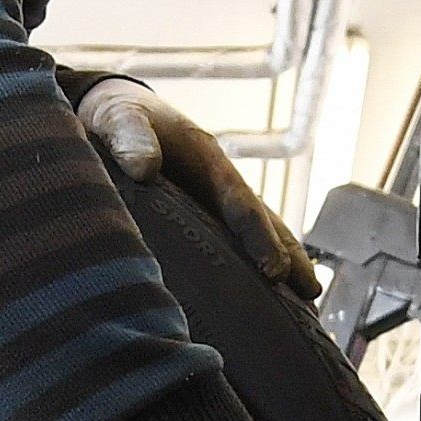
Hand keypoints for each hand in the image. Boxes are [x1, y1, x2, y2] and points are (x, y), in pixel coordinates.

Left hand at [77, 78, 322, 299]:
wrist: (108, 112)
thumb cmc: (117, 115)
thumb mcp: (119, 117)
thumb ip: (130, 137)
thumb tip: (143, 169)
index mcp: (208, 162)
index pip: (241, 205)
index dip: (259, 238)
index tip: (273, 271)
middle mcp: (216, 187)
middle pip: (262, 224)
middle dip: (288, 257)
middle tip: (312, 294)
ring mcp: (207, 205)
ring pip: (247, 240)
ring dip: (276, 269)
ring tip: (303, 308)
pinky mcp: (191, 221)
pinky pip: (221, 249)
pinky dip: (240, 274)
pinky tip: (250, 303)